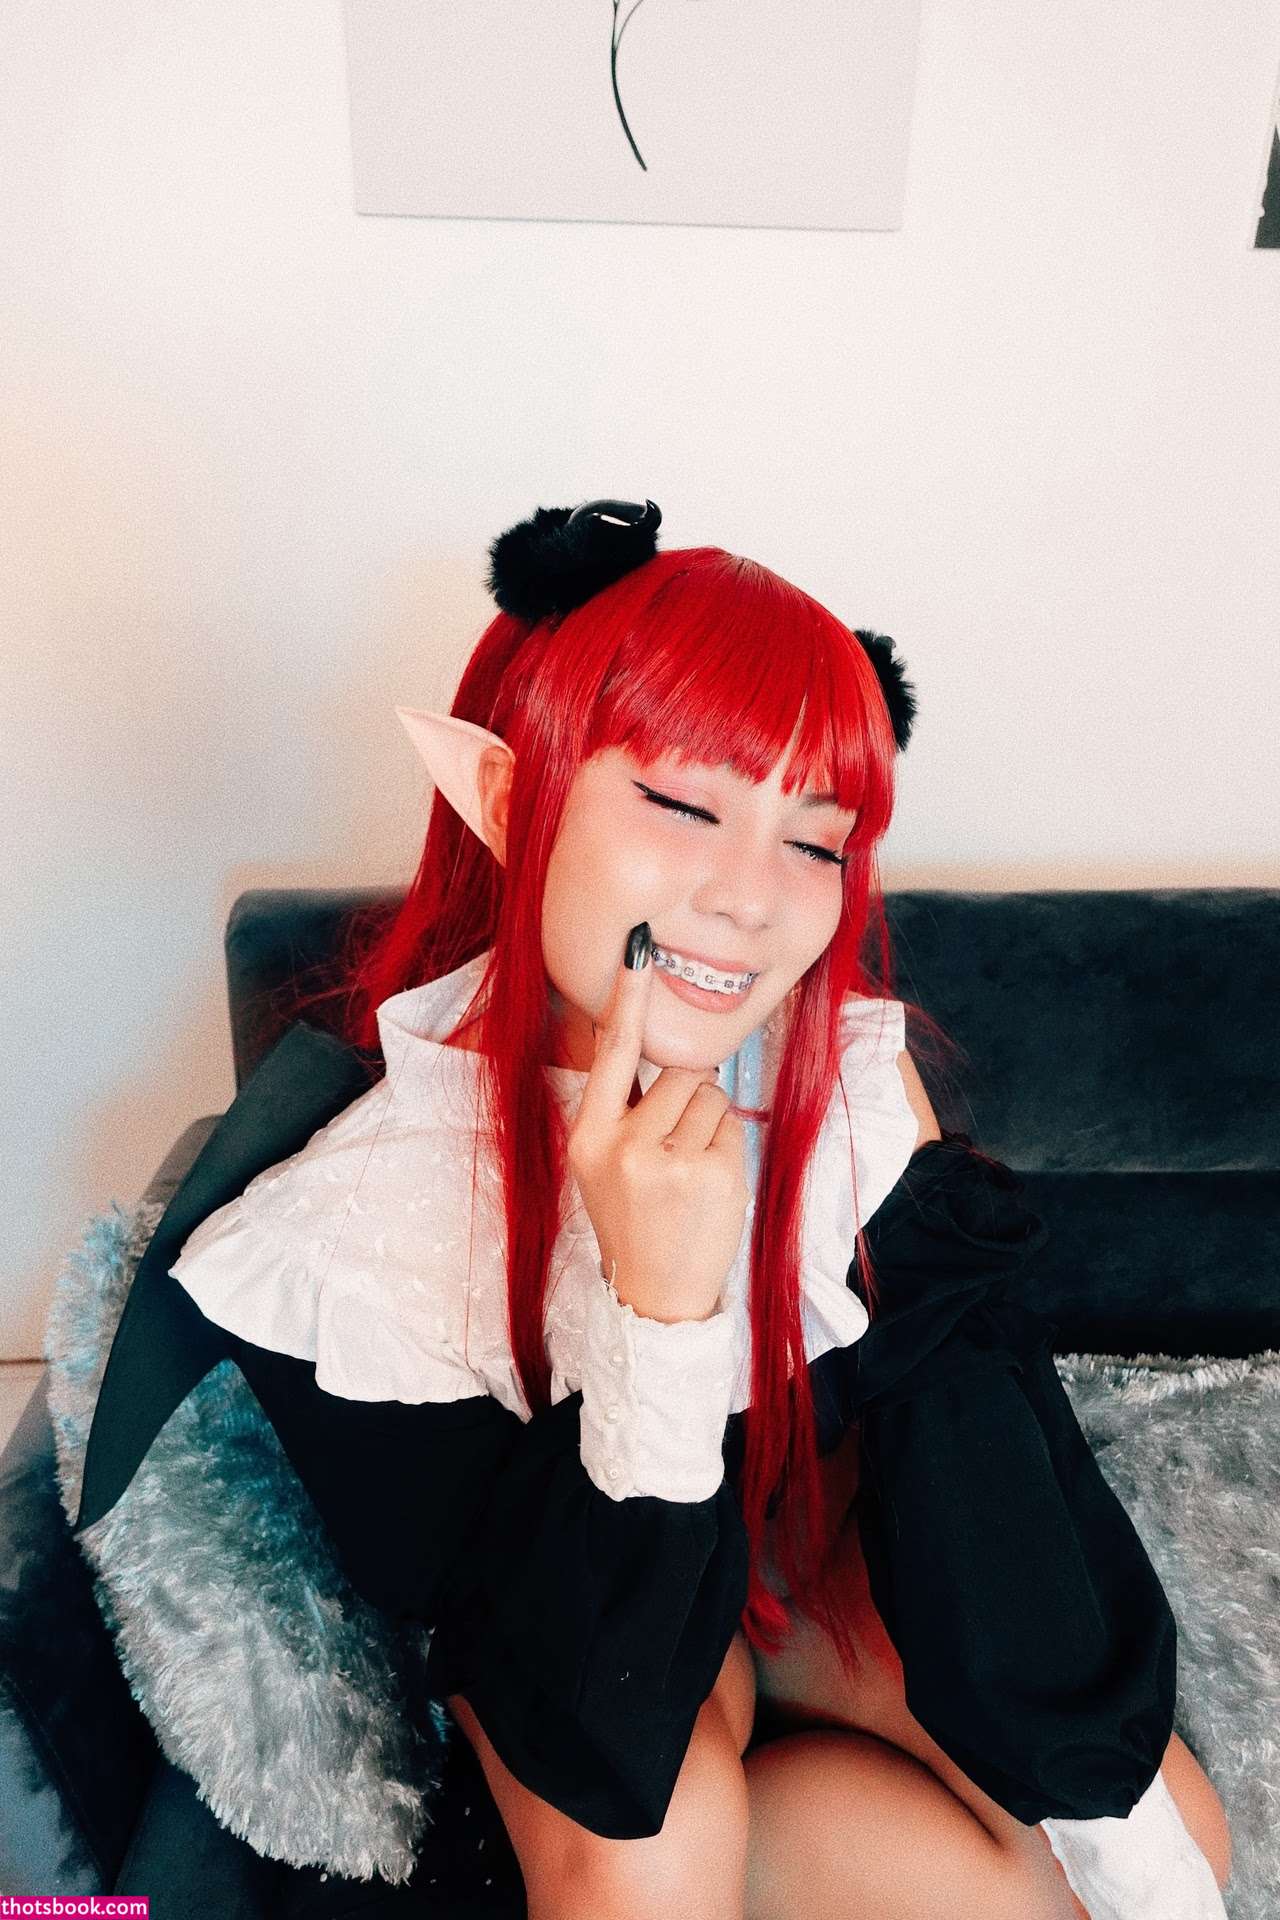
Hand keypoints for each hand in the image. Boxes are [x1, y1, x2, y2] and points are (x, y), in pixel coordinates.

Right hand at [566, 923, 751, 1323]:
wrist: (654, 1297)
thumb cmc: (634, 1221)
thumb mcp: (602, 1166)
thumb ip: (621, 1111)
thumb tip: (655, 1046)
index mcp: (588, 1136)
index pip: (610, 1052)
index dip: (627, 995)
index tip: (638, 945)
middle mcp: (621, 1144)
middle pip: (679, 1071)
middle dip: (689, 1093)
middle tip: (676, 1143)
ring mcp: (666, 1161)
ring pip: (710, 1093)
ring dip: (710, 1120)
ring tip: (690, 1167)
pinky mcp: (708, 1174)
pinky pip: (731, 1125)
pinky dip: (727, 1146)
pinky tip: (708, 1183)